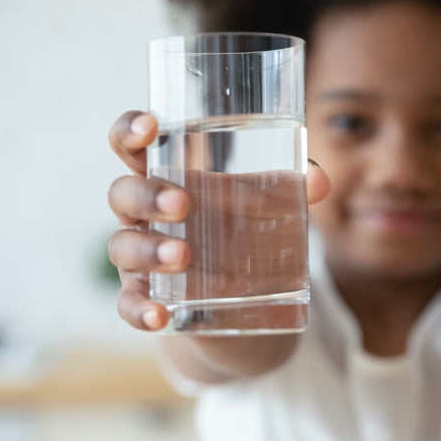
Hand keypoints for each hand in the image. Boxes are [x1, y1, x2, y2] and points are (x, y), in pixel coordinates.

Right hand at [106, 110, 330, 331]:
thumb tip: (318, 180)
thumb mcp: (264, 207)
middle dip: (148, 196)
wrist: (243, 306)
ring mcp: (138, 259)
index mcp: (164, 177)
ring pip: (122, 247)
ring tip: (182, 255)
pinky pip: (128, 305)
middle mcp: (141, 215)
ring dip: (149, 249)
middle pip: (123, 194)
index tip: (151, 125)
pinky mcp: (145, 300)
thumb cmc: (241, 233)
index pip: (131, 146)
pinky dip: (140, 309)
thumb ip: (288, 189)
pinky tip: (159, 314)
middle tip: (181, 204)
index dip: (131, 130)